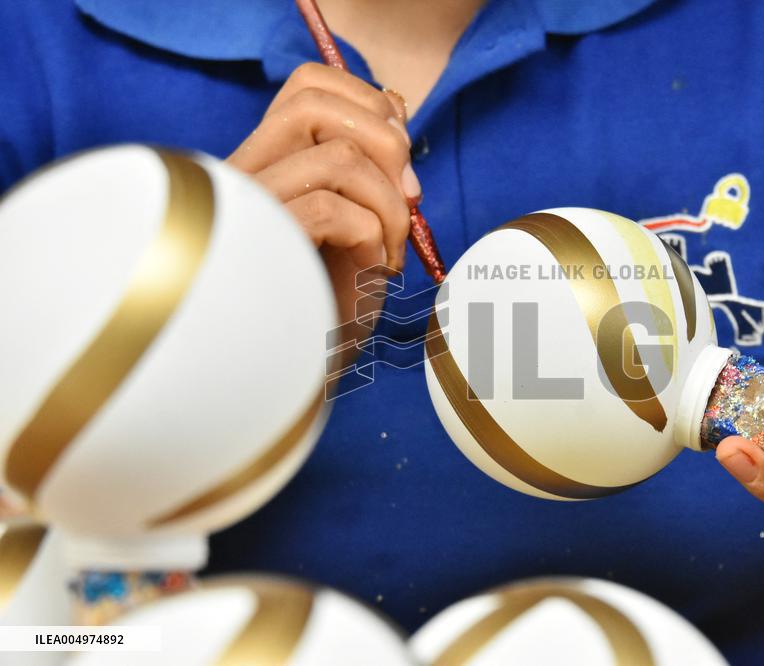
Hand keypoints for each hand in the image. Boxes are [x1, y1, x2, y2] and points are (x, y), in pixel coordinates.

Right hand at [227, 63, 417, 327]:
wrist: (295, 384)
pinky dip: (373, 238)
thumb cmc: (327, 310)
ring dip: (389, 205)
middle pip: (313, 99)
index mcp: (265, 167)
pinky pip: (334, 210)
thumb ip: (371, 164)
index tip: (403, 161)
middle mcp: (243, 178)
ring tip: (389, 254)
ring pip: (337, 155)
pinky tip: (371, 274)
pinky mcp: (258, 246)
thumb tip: (395, 101)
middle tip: (410, 200)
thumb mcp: (362, 226)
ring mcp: (245, 210)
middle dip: (387, 142)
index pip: (307, 86)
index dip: (369, 103)